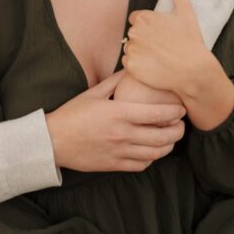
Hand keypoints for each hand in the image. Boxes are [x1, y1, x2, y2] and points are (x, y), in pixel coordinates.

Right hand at [47, 71, 185, 172]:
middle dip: (178, 131)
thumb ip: (115, 82)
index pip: (159, 113)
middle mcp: (122, 134)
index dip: (176, 112)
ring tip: (170, 139)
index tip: (181, 109)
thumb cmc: (71, 115)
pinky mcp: (114, 165)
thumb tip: (132, 68)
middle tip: (181, 125)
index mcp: (119, 113)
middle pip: (163, 136)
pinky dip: (151, 159)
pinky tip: (150, 151)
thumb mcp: (92, 93)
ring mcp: (119, 152)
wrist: (52, 141)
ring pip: (156, 153)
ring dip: (168, 146)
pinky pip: (141, 165)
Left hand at [121, 0, 208, 93]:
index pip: (136, 19)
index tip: (160, 35)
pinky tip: (152, 67)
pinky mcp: (130, 66)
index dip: (148, 27)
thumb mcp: (186, 13)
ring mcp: (131, 49)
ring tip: (158, 58)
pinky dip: (137, 66)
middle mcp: (134, 32)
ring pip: (130, 48)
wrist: (192, 70)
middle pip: (133, 34)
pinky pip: (127, 63)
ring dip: (139, 52)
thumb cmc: (190, 40)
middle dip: (143, 39)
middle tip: (161, 47)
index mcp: (144, 17)